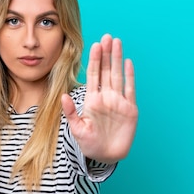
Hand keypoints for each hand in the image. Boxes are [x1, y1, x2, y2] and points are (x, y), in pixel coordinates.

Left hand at [62, 34, 137, 163]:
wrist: (106, 156)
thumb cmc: (89, 144)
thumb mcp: (77, 129)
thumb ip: (71, 113)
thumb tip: (63, 96)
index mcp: (92, 100)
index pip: (93, 75)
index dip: (94, 60)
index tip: (94, 45)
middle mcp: (105, 97)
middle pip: (106, 70)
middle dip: (106, 54)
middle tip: (107, 36)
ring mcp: (118, 102)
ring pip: (118, 75)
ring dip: (117, 59)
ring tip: (117, 42)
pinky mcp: (130, 109)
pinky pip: (130, 89)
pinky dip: (129, 76)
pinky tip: (128, 63)